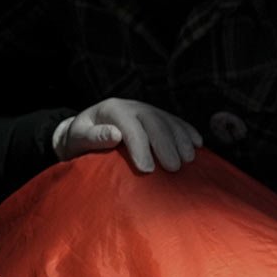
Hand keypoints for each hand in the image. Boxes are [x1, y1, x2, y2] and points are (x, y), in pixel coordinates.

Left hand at [53, 97, 202, 172]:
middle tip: (174, 168)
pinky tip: (197, 144)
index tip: (147, 170)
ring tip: (188, 159)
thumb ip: (93, 137)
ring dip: (181, 140)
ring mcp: (146, 109)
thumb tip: (114, 135)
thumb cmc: (80, 140)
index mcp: (112, 109)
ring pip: (168, 121)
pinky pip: (176, 122)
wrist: (85, 131)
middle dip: (166, 145)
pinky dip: (188, 132)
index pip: (130, 127)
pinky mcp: (157, 116)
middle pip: (154, 122)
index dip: (140, 148)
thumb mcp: (79, 138)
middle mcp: (132, 106)